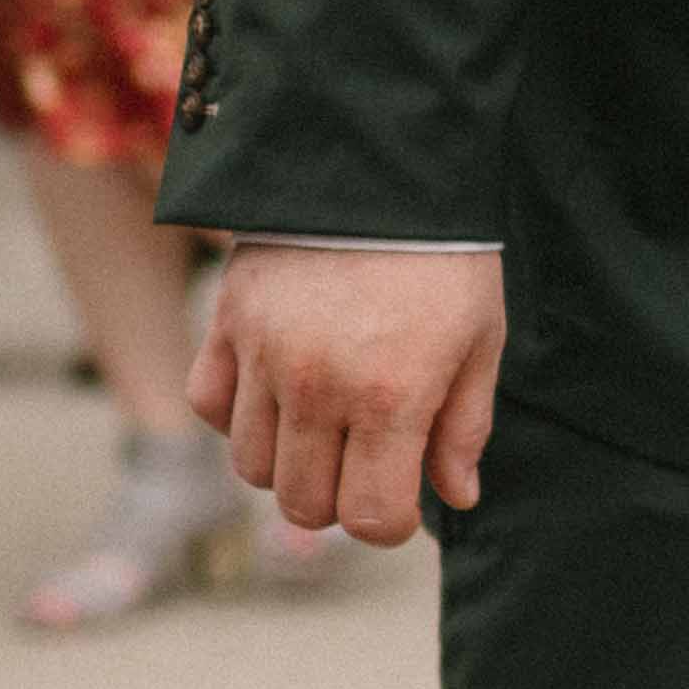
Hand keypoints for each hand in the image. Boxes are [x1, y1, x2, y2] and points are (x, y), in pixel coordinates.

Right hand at [188, 240, 507, 544]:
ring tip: (323, 427)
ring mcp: (264, 355)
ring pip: (251, 465)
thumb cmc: (445, 257)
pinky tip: (275, 394)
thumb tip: (457, 497)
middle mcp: (318, 387)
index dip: (390, 523)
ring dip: (288, 463)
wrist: (382, 164)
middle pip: (305, 504)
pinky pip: (207, 404)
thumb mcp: (481, 340)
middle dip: (339, 501)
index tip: (401, 497)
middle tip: (364, 463)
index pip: (370, 518)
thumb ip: (465, 427)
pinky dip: (236, 415)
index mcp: (391, 398)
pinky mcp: (227, 321)